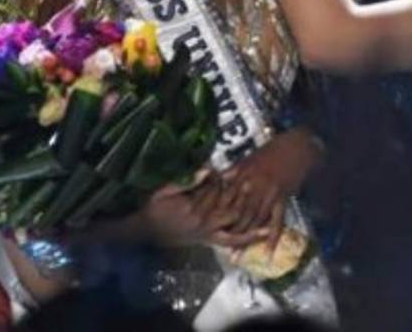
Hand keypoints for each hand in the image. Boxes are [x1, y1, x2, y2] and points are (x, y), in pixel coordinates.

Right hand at [71, 171, 264, 248]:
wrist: (143, 232)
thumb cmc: (151, 209)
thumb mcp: (163, 191)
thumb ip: (186, 182)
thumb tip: (207, 169)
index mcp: (193, 210)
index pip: (215, 193)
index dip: (224, 181)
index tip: (236, 170)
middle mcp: (203, 225)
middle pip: (230, 210)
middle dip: (242, 197)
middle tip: (255, 183)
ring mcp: (206, 235)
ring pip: (235, 231)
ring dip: (251, 222)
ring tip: (268, 215)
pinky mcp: (207, 241)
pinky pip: (230, 242)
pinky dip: (246, 239)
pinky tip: (262, 234)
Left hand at [215, 129, 320, 249]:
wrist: (299, 145)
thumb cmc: (274, 148)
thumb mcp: (249, 157)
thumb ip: (234, 170)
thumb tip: (219, 178)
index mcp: (242, 173)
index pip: (224, 198)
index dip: (214, 213)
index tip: (205, 226)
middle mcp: (253, 185)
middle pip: (237, 213)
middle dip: (227, 231)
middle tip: (216, 248)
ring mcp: (268, 193)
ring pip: (254, 220)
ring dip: (245, 239)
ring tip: (235, 257)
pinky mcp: (283, 198)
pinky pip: (277, 221)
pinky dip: (272, 237)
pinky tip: (268, 252)